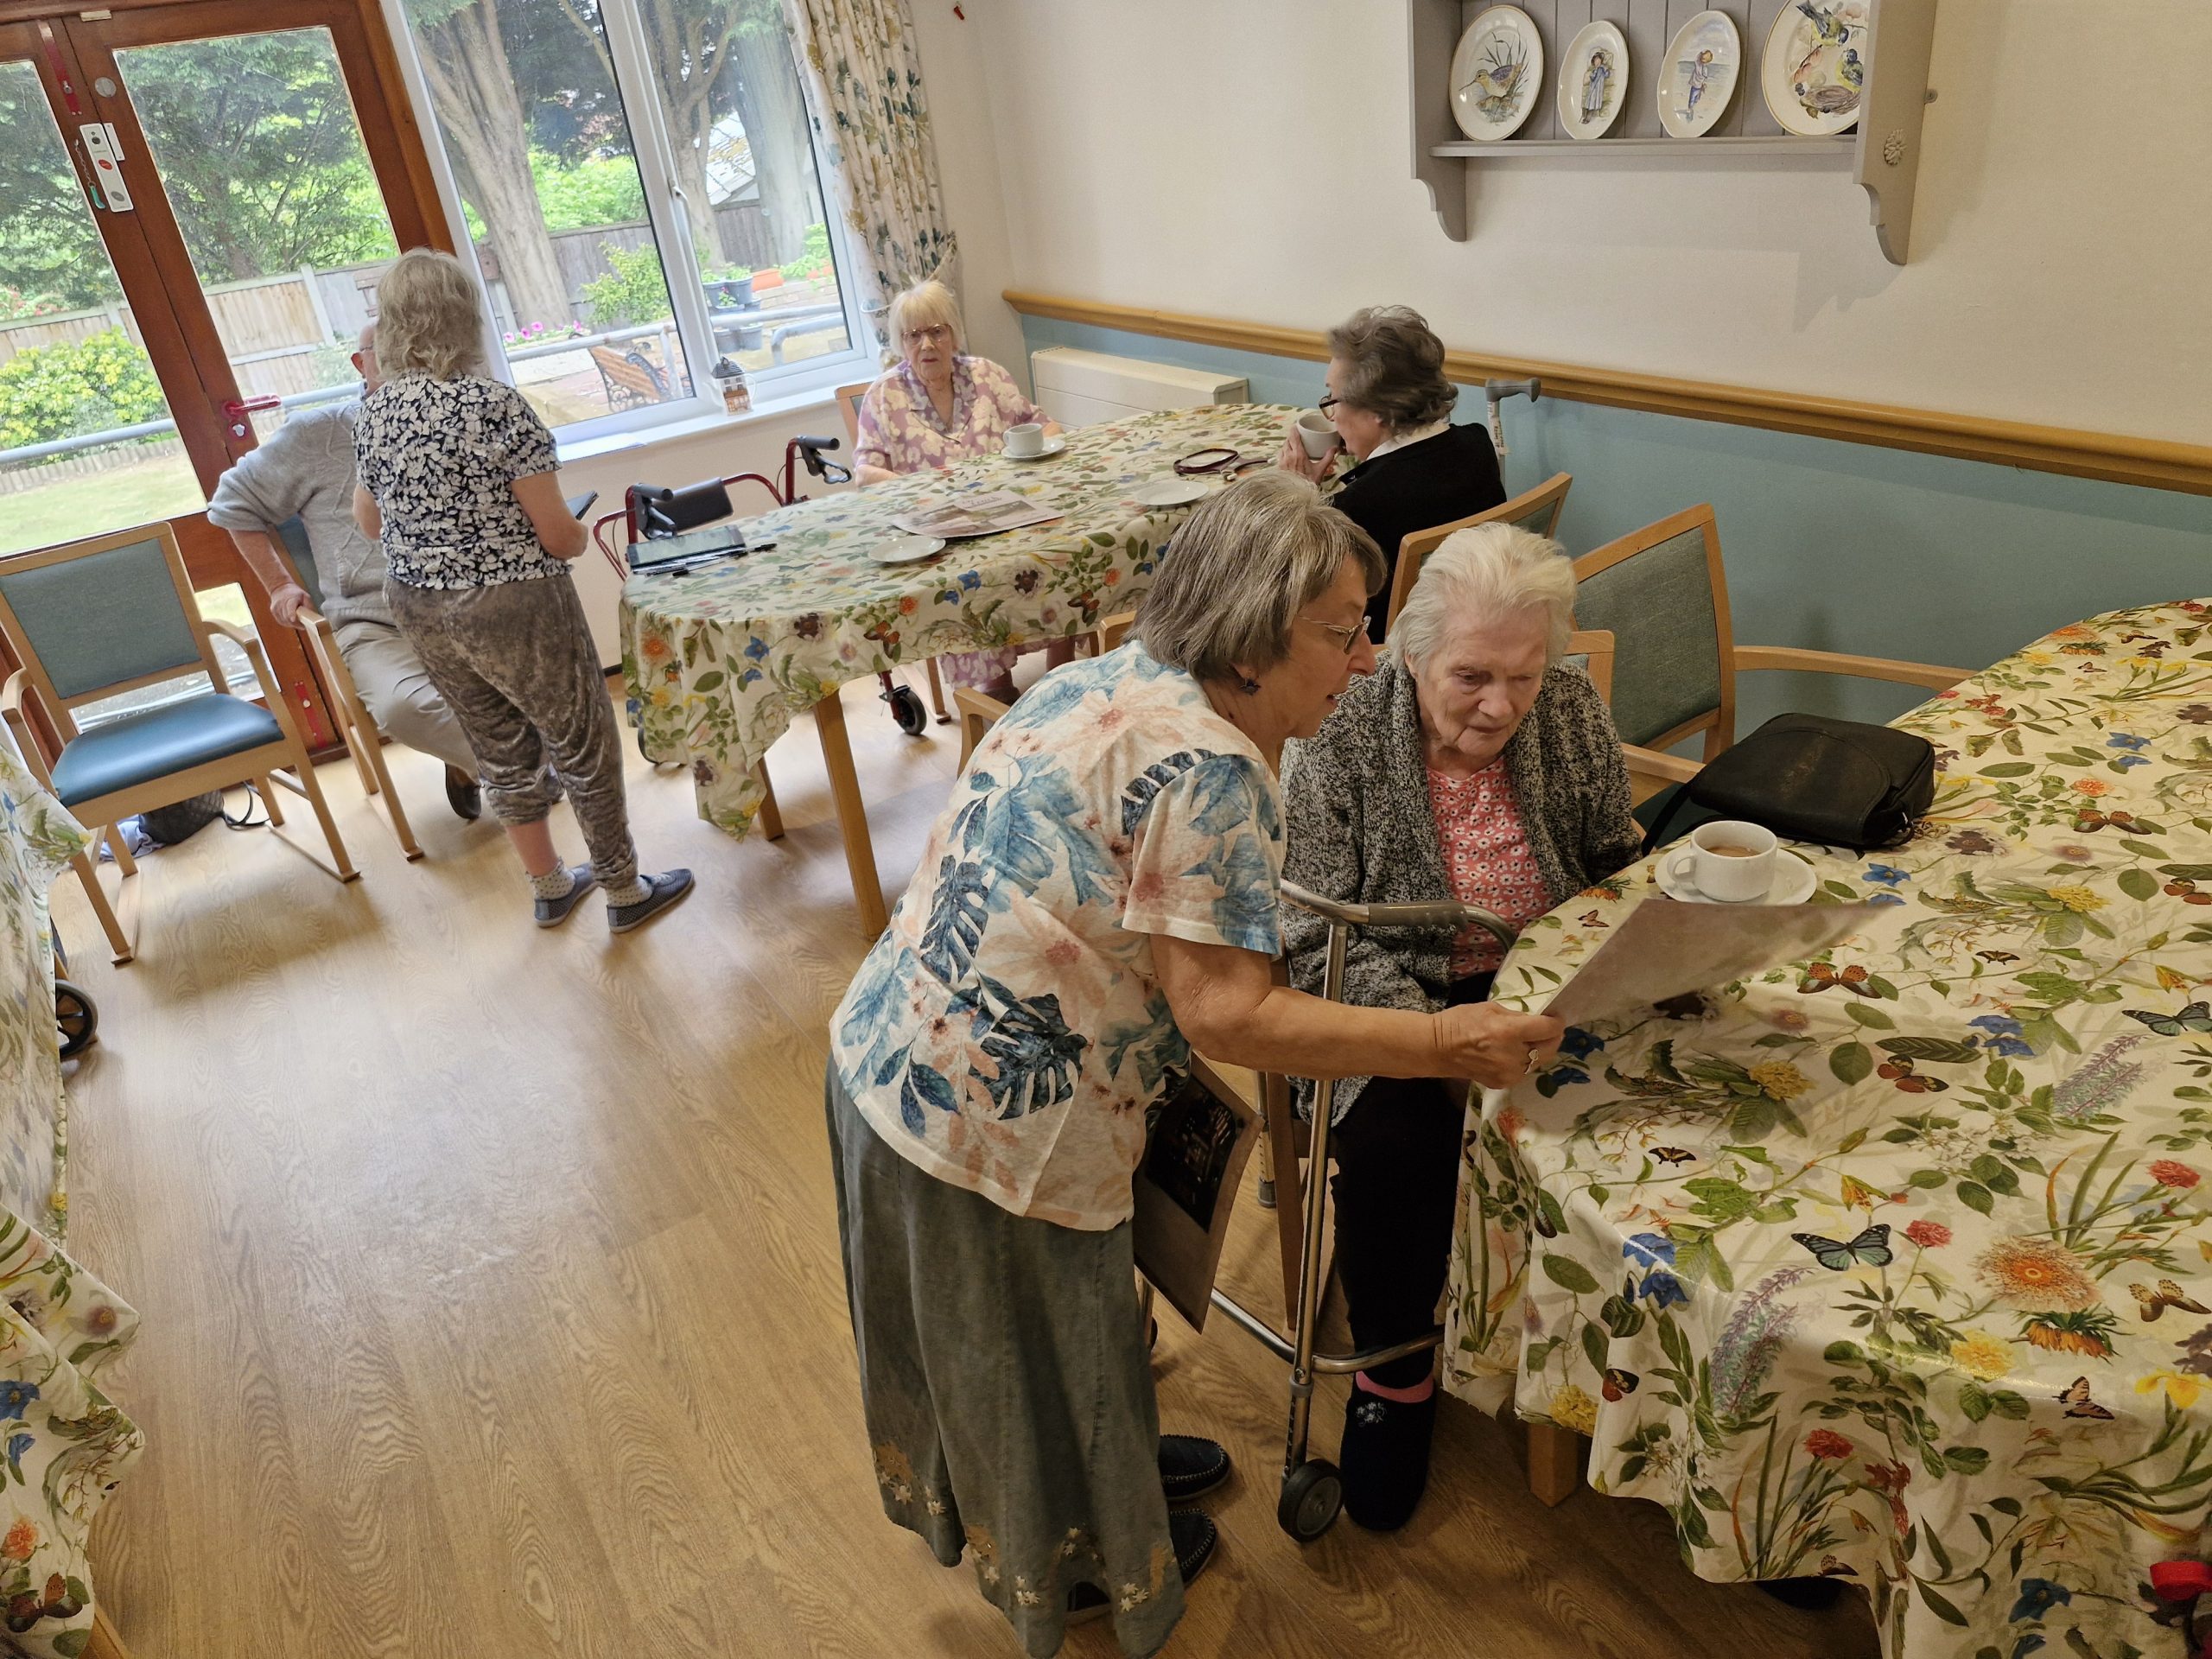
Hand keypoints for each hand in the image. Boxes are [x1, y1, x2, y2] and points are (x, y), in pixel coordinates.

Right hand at [269, 583, 310, 628]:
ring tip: (298, 621)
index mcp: (291, 598)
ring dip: (292, 624)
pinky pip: (281, 621)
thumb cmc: (296, 594)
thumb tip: (313, 618)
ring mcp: (276, 607)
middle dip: (296, 623)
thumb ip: (309, 606)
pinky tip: (291, 620)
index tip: (293, 619)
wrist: (280, 587)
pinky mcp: (273, 611)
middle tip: (303, 625)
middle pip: (287, 617)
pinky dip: (287, 623)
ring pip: (284, 621)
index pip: (290, 607)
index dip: (291, 614)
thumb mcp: (305, 596)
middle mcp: (281, 602)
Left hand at [1275, 429, 1334, 482]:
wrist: (1298, 495)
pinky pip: (1279, 456)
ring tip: (1292, 446)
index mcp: (1299, 455)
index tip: (1295, 426)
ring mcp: (1282, 462)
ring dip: (1287, 445)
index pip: (1293, 437)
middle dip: (1291, 437)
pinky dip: (1283, 453)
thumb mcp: (1320, 470)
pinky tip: (1288, 455)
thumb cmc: (1309, 483)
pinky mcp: (1279, 468)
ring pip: (1282, 448)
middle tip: (1296, 436)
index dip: (1293, 429)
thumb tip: (1335, 448)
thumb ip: (1328, 458)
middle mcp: (1288, 456)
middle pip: (1287, 441)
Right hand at [1432, 1003, 1565, 1089]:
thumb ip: (1516, 1016)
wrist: (1437, 1048)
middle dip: (1553, 1037)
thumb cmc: (1460, 1021)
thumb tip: (1534, 1021)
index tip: (1555, 1017)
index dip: (1556, 1022)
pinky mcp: (1503, 1083)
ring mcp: (1509, 1073)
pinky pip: (1523, 1071)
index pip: (1548, 1029)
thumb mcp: (1490, 1009)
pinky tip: (1512, 1053)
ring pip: (1538, 1062)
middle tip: (1548, 1029)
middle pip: (1550, 1048)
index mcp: (1510, 1032)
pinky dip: (1523, 1061)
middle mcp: (1514, 1056)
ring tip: (1529, 1041)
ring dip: (1539, 1051)